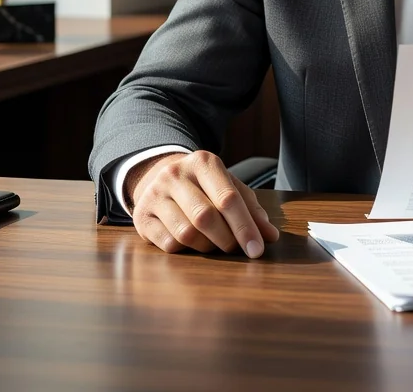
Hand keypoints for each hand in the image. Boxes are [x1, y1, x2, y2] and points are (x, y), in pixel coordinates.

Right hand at [126, 150, 280, 256]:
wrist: (159, 176)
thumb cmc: (203, 186)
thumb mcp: (228, 186)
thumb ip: (251, 209)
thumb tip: (270, 236)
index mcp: (203, 162)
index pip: (228, 198)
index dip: (245, 226)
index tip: (257, 249)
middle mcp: (176, 174)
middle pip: (206, 217)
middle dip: (226, 239)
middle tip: (236, 249)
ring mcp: (155, 194)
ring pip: (186, 233)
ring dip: (207, 247)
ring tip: (214, 244)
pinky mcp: (142, 216)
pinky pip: (168, 244)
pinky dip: (186, 251)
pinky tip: (192, 243)